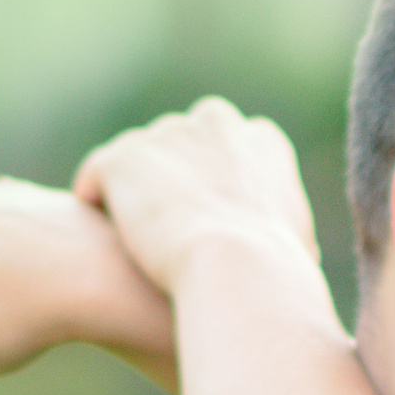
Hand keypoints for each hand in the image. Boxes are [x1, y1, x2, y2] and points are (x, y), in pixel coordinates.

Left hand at [72, 97, 318, 292]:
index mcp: (261, 139)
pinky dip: (95, 204)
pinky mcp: (121, 159)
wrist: (238, 266)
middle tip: (162, 234)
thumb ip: (290, 235)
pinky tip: (100, 238)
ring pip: (135, 161)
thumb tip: (297, 256)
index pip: (225, 148)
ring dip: (130, 195)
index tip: (205, 224)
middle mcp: (214, 122)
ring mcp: (165, 136)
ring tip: (129, 243)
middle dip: (168, 182)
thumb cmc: (278, 272)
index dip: (210, 186)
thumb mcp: (299, 247)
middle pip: (177, 146)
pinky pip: (95, 178)